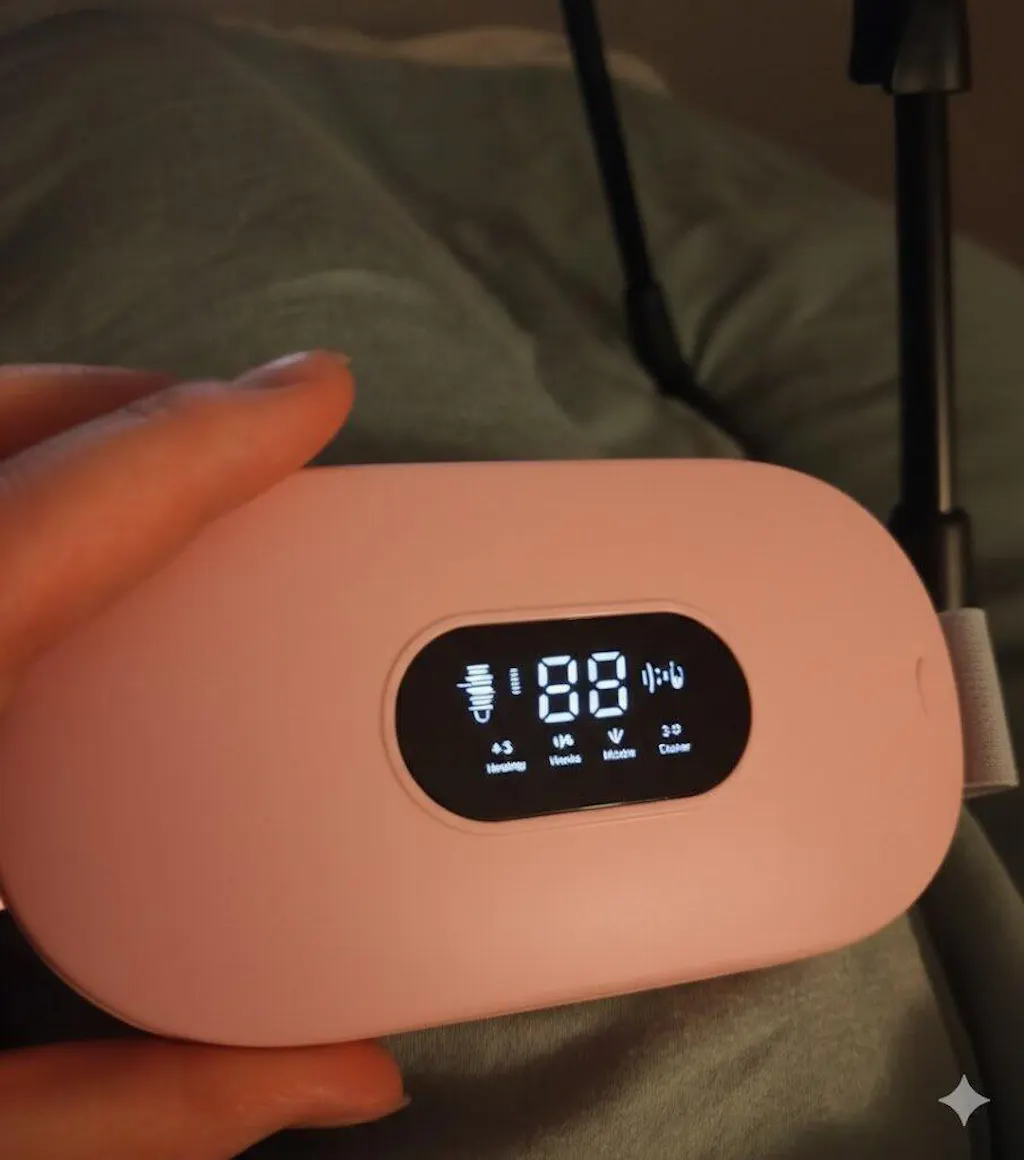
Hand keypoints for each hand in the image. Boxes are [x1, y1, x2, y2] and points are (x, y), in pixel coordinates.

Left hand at [0, 356, 406, 1158]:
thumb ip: (145, 1101)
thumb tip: (343, 1077)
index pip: (63, 515)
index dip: (208, 438)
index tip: (313, 392)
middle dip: (128, 410)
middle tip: (243, 437)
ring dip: (66, 446)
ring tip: (162, 478)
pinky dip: (8, 503)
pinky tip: (54, 563)